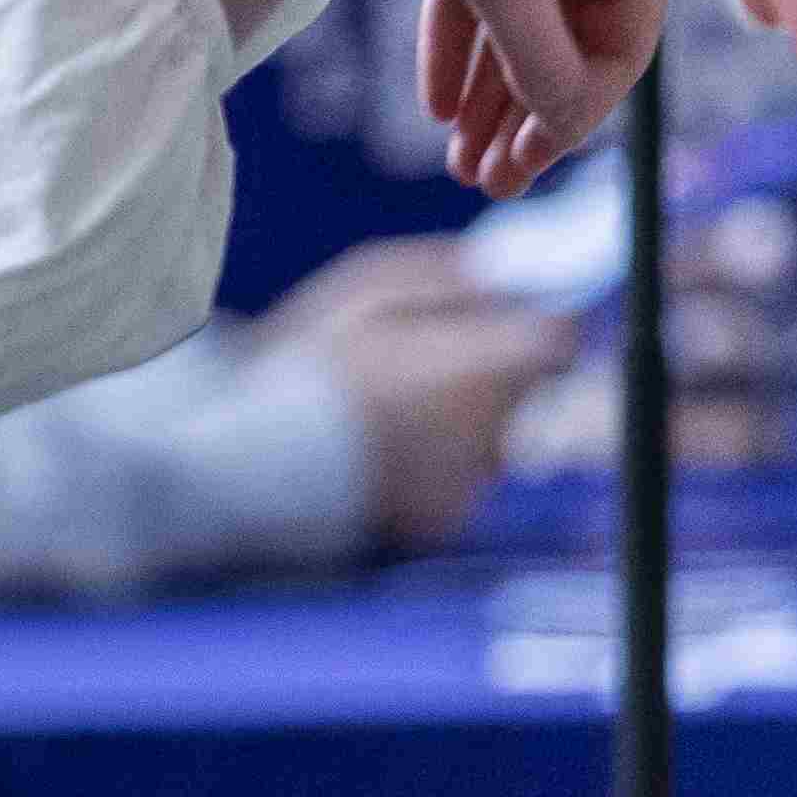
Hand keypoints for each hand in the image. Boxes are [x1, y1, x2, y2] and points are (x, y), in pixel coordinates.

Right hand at [267, 239, 559, 548]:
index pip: (555, 340)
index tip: (501, 322)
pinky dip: (433, 463)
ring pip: (496, 438)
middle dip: (492, 372)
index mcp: (480, 368)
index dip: (531, 325)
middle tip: (421, 364)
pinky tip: (379, 448)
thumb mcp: (368, 289)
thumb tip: (505, 274)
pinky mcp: (440, 521)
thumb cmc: (303, 365)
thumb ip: (449, 277)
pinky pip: (460, 480)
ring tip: (388, 408)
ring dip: (463, 419)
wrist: (242, 460)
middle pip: (526, 390)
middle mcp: (488, 431)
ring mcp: (466, 483)